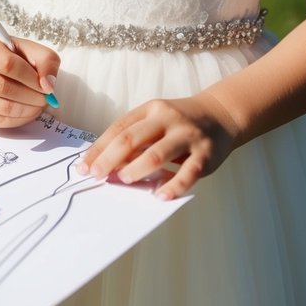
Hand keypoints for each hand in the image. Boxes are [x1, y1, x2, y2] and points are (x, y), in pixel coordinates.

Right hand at [0, 28, 60, 127]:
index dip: (31, 78)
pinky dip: (19, 121)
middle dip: (32, 97)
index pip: (8, 65)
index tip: (45, 84)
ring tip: (38, 105)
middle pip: (4, 89)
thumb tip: (49, 86)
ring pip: (2, 109)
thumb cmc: (7, 53)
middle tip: (45, 98)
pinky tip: (27, 112)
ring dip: (28, 111)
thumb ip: (45, 61)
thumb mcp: (28, 48)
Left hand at [79, 93, 239, 199]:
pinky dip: (173, 186)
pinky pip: (188, 172)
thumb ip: (136, 138)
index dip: (99, 148)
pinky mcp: (206, 154)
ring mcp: (187, 135)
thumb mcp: (156, 120)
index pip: (119, 128)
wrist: (221, 115)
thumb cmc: (179, 122)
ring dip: (136, 169)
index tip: (84, 167)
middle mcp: (167, 119)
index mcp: (150, 109)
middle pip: (132, 139)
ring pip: (157, 153)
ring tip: (125, 180)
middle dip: (110, 159)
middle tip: (97, 176)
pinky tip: (161, 196)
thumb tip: (107, 165)